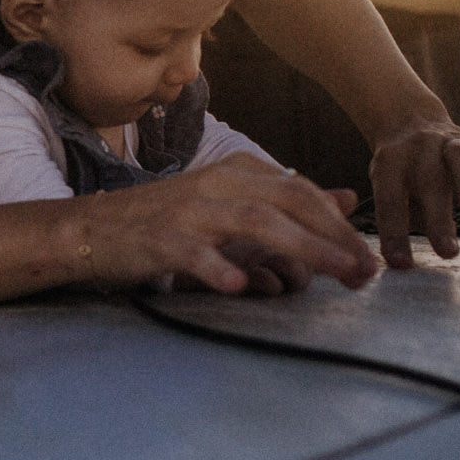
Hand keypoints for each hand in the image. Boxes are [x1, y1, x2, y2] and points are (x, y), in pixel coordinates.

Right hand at [82, 158, 377, 294]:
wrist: (91, 228)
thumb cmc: (164, 220)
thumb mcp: (228, 201)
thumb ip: (283, 199)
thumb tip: (342, 198)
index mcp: (236, 173)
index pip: (302, 191)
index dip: (340, 224)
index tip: (368, 256)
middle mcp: (217, 185)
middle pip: (290, 202)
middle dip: (335, 236)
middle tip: (366, 270)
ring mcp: (189, 212)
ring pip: (256, 222)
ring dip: (302, 248)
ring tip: (335, 273)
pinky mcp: (160, 240)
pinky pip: (194, 254)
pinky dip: (219, 268)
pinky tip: (240, 286)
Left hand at [367, 118, 459, 267]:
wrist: (411, 121)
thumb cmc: (400, 170)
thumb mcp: (388, 186)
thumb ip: (401, 216)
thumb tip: (414, 255)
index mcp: (389, 162)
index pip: (389, 199)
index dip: (394, 232)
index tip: (401, 263)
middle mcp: (419, 148)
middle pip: (428, 182)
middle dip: (438, 218)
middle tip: (447, 252)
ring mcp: (450, 141)